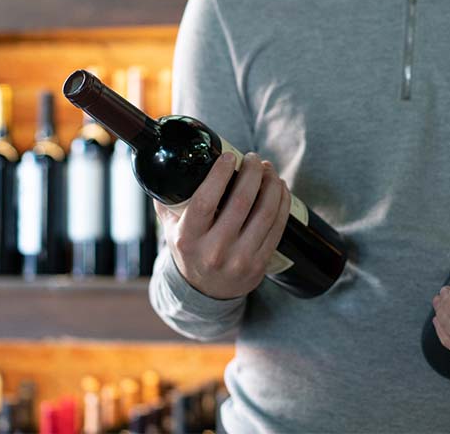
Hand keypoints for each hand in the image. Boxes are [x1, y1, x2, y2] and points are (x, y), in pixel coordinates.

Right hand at [155, 152, 291, 300]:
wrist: (206, 293)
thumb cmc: (190, 251)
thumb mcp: (171, 230)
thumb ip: (168, 201)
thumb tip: (168, 166)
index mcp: (188, 239)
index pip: (205, 200)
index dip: (220, 174)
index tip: (229, 155)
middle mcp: (214, 251)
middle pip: (241, 201)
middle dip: (252, 172)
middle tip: (254, 158)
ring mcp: (239, 259)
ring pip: (264, 212)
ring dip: (271, 185)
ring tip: (268, 170)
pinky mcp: (260, 264)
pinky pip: (277, 227)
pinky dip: (282, 202)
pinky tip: (280, 188)